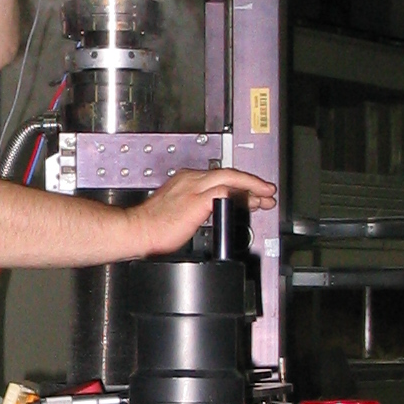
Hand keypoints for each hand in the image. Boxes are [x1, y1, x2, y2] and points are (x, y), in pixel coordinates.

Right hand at [128, 167, 276, 255]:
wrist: (136, 230)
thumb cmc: (152, 226)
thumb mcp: (176, 210)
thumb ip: (195, 207)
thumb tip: (211, 213)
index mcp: (185, 181)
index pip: (219, 176)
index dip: (238, 185)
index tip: (251, 193)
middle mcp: (190, 180)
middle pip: (229, 174)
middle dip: (251, 184)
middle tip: (267, 192)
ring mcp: (194, 188)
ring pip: (231, 178)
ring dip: (251, 187)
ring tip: (266, 196)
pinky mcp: (197, 200)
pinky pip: (225, 192)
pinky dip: (241, 195)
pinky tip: (251, 202)